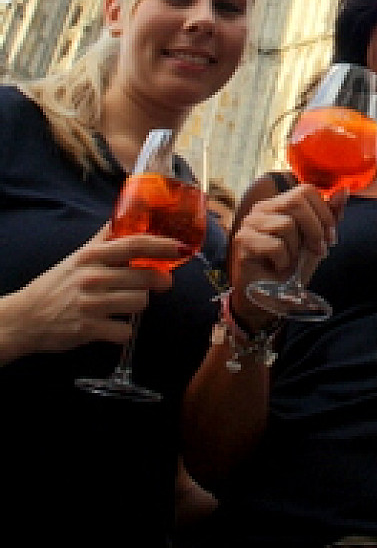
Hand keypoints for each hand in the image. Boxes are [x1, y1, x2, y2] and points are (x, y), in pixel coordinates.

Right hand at [0, 224, 182, 363]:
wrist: (24, 318)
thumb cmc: (55, 285)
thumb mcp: (78, 257)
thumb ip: (103, 240)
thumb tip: (125, 216)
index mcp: (92, 257)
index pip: (135, 245)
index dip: (162, 245)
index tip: (181, 248)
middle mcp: (93, 277)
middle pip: (144, 277)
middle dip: (159, 280)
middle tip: (162, 282)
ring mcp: (91, 304)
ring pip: (139, 303)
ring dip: (138, 305)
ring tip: (124, 303)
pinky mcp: (88, 329)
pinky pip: (124, 331)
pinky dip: (122, 331)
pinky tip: (112, 325)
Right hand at [228, 177, 345, 329]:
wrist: (270, 299)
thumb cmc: (292, 268)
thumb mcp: (317, 241)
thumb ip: (329, 216)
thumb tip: (343, 190)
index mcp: (280, 203)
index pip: (305, 190)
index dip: (324, 212)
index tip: (330, 237)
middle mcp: (262, 208)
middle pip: (296, 202)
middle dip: (315, 229)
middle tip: (319, 250)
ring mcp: (250, 223)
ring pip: (286, 224)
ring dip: (297, 249)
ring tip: (293, 261)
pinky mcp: (244, 241)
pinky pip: (275, 245)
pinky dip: (284, 261)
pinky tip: (279, 267)